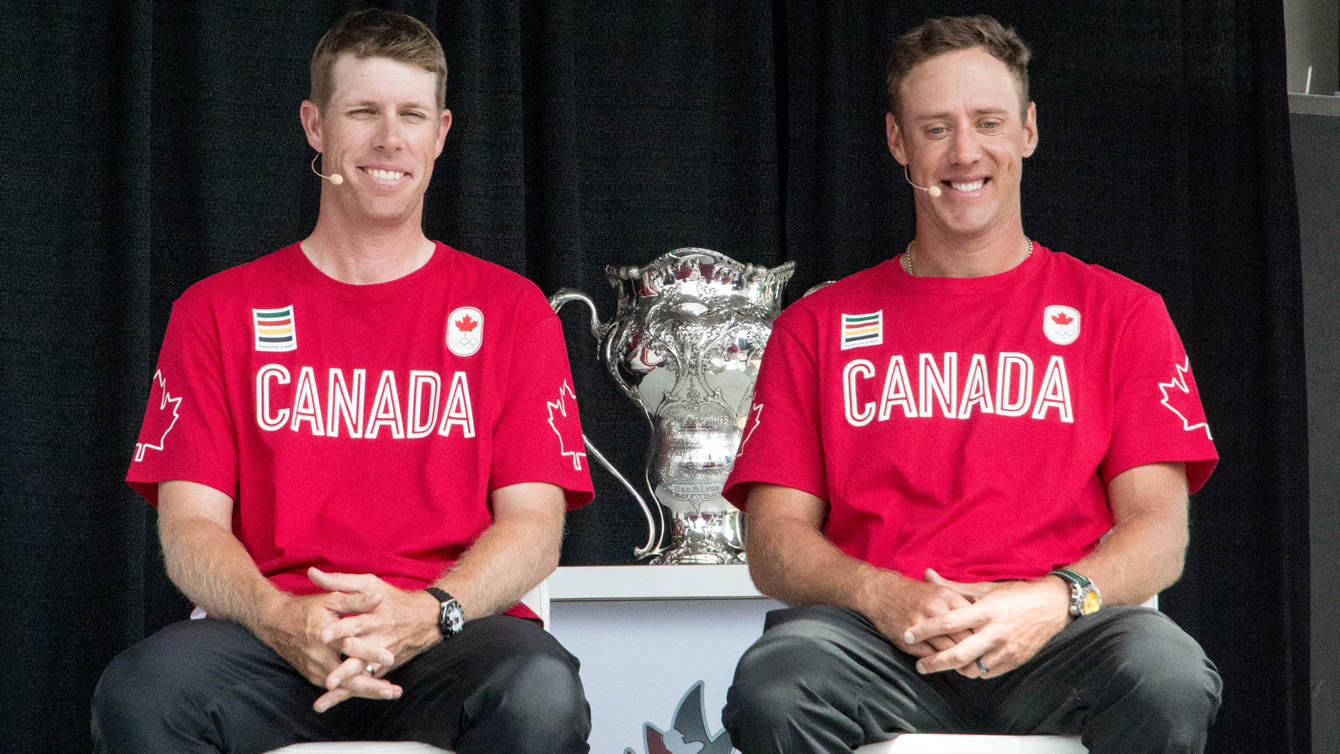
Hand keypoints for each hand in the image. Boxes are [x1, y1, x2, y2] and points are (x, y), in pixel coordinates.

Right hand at [249, 584, 400, 710]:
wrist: (274, 623)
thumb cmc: (306, 609)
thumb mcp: (330, 599)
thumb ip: (355, 600)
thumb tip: (379, 598)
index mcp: (324, 635)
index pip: (350, 646)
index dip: (370, 653)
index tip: (390, 658)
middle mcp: (319, 657)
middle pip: (347, 677)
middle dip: (372, 686)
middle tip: (394, 691)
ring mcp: (315, 669)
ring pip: (343, 687)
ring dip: (367, 691)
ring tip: (390, 694)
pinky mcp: (312, 675)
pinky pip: (336, 687)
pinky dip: (354, 690)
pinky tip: (373, 692)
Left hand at [307, 568, 442, 710]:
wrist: (428, 618)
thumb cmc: (394, 599)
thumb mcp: (371, 584)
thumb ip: (341, 581)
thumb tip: (312, 573)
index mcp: (376, 617)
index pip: (356, 624)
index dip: (340, 630)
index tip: (322, 635)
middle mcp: (380, 639)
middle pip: (360, 656)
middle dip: (345, 668)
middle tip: (328, 678)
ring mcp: (383, 656)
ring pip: (363, 673)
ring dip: (346, 685)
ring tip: (328, 691)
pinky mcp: (384, 667)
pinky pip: (367, 681)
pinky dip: (351, 692)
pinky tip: (333, 701)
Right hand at [858, 568, 975, 657]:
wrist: (880, 593)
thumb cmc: (914, 593)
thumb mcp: (940, 590)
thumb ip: (961, 601)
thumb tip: (984, 614)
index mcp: (946, 596)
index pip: (974, 620)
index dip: (983, 633)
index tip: (989, 643)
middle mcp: (935, 610)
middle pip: (964, 637)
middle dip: (975, 650)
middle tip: (982, 660)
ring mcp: (920, 626)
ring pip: (949, 649)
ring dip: (959, 661)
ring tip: (968, 668)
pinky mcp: (908, 639)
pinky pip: (931, 656)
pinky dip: (940, 662)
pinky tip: (947, 665)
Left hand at [904, 569, 1069, 678]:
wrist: (1053, 606)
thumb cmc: (1015, 594)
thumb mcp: (985, 587)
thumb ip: (953, 586)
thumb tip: (927, 574)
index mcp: (986, 610)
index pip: (948, 622)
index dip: (925, 630)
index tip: (908, 635)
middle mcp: (996, 631)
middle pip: (958, 653)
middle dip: (934, 662)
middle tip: (919, 665)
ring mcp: (1007, 649)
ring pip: (972, 668)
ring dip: (955, 668)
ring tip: (943, 663)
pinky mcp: (1015, 660)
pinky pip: (988, 673)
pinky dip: (974, 670)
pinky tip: (967, 664)